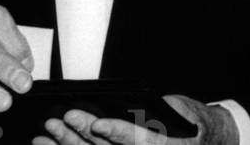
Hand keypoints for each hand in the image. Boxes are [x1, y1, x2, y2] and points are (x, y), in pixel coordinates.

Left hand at [33, 94, 238, 144]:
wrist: (202, 141)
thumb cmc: (191, 124)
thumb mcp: (180, 110)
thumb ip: (157, 111)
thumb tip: (129, 107)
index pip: (140, 142)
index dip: (118, 132)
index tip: (98, 122)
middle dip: (81, 137)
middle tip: (61, 119)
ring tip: (47, 131)